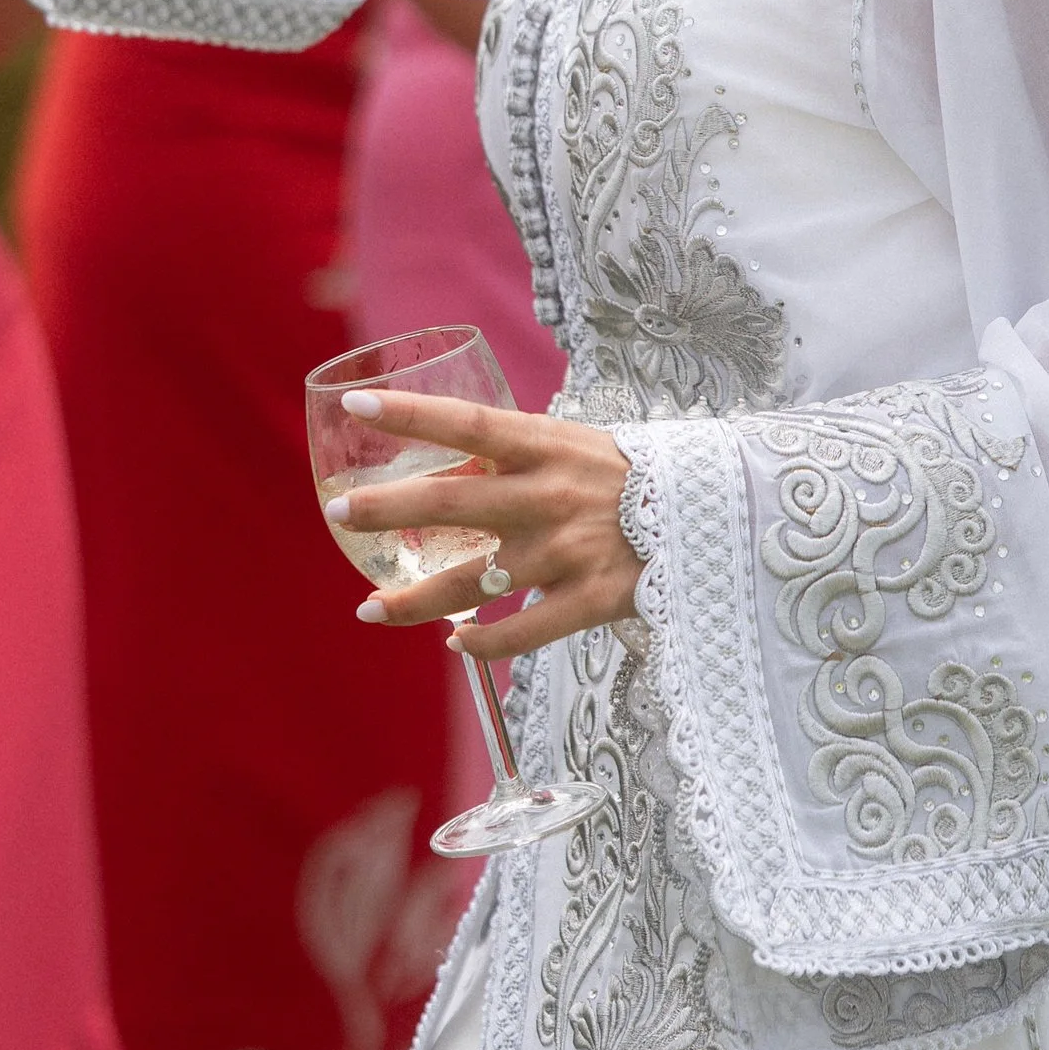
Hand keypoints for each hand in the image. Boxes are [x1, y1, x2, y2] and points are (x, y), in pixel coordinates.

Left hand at [324, 390, 639, 664]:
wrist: (711, 511)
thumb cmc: (624, 475)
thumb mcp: (570, 446)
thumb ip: (512, 457)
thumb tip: (441, 465)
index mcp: (544, 445)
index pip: (466, 423)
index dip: (409, 415)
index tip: (355, 407)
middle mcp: (550, 495)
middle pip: (452, 504)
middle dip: (386, 509)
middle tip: (338, 513)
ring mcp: (568, 550)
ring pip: (474, 581)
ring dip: (415, 600)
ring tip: (368, 610)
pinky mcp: (591, 598)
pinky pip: (524, 632)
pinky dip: (485, 642)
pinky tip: (456, 641)